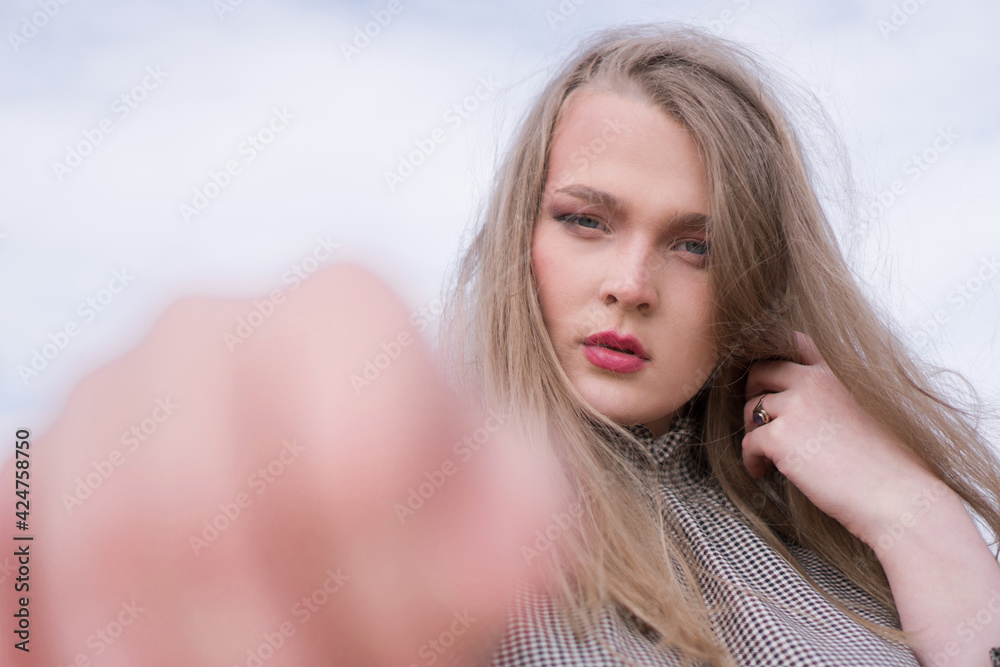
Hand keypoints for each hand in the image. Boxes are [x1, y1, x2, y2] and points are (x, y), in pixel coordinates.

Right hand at [1, 262, 559, 665]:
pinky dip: (61, 631)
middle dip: (275, 643)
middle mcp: (208, 323)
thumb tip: (493, 579)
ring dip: (181, 655)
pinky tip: (124, 654)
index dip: (387, 587)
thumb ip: (515, 533)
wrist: (345, 502)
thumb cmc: (430, 505)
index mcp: (342, 306)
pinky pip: (18, 556)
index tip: (416, 638)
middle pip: (208, 517)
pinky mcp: (35, 465)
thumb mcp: (507, 516)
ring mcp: (105, 389)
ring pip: (104, 551)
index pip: (352, 468)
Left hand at [741, 331, 944, 548]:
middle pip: (760, 372)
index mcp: (833, 375)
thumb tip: (805, 399)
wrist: (895, 494)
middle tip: (758, 419)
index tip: (768, 380)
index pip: (796, 344)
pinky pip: (749, 442)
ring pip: (751, 409)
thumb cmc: (884, 463)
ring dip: (752, 431)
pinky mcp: (780, 437)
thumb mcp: (862, 411)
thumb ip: (832, 394)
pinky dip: (750, 459)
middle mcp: (812, 383)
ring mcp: (795, 408)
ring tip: (765, 453)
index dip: (775, 359)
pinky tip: (762, 471)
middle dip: (753, 393)